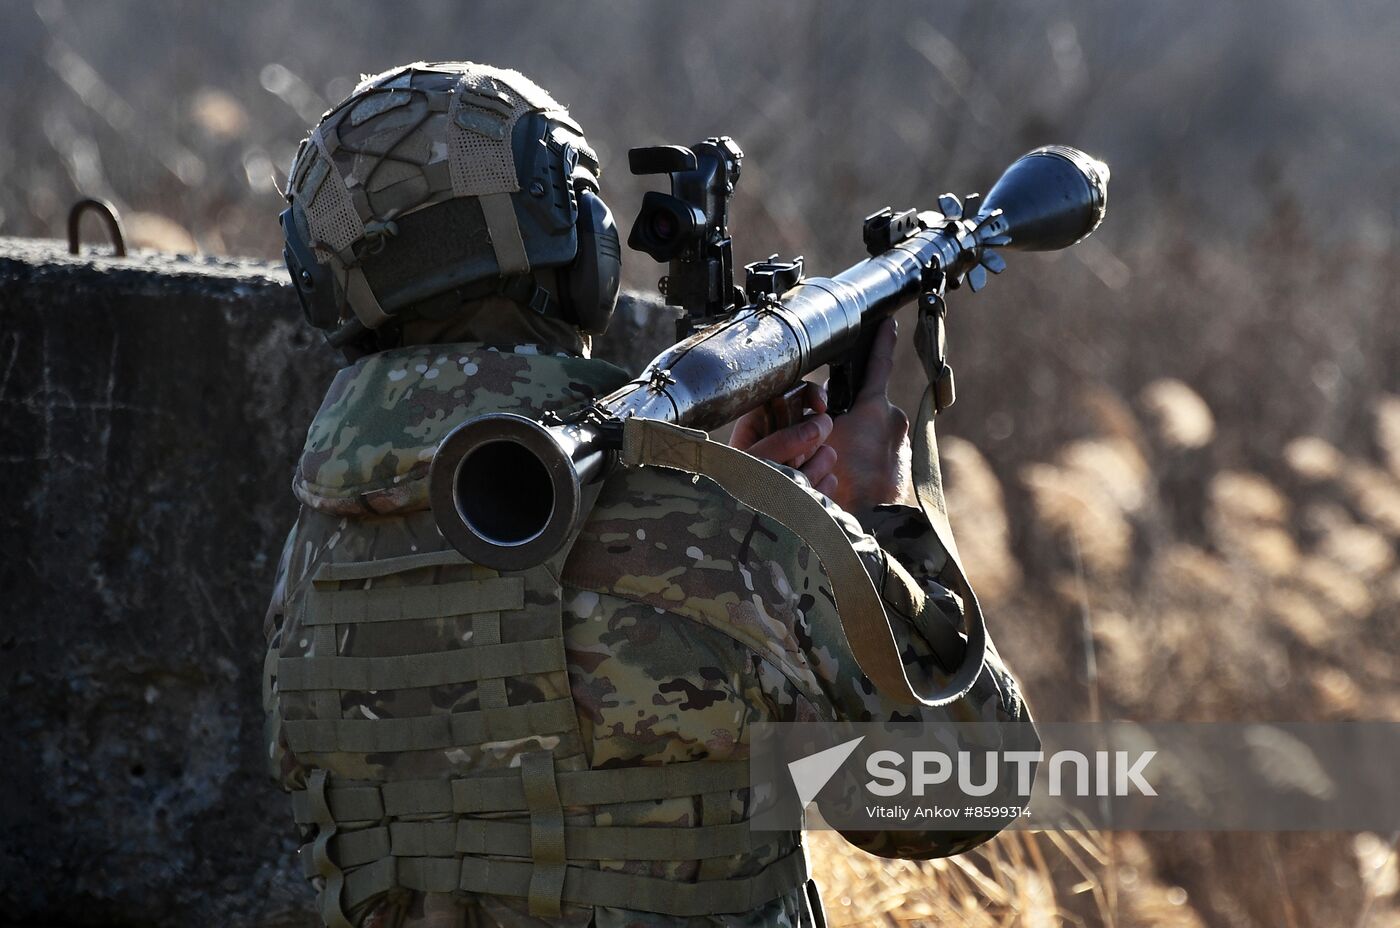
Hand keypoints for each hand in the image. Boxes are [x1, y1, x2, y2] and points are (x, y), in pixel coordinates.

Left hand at [728, 380, 840, 496]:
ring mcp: (800, 464)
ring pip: (827, 453)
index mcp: (760, 424)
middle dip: (811, 442)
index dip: (810, 394)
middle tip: (793, 460)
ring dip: (813, 469)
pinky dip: (818, 489)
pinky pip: (831, 479)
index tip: (820, 407)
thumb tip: (817, 425)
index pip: (792, 394)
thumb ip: (781, 441)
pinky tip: (800, 497)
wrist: (742, 529)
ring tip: (791, 483)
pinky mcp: (813, 486)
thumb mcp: (750, 462)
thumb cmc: (732, 492)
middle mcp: (782, 440)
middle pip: (817, 423)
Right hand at [825, 317, 909, 510]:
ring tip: (843, 463)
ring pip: (877, 433)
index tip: (888, 323)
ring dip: (862, 440)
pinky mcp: (906, 467)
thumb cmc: (838, 480)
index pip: (878, 364)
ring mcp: (904, 445)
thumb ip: (817, 417)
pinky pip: (884, 454)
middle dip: (854, 414)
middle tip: (833, 435)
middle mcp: (895, 421)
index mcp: (874, 408)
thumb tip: (815, 405)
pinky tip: (854, 477)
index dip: (881, 341)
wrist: (868, 524)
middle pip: (869, 407)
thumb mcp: (816, 440)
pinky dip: (871, 460)